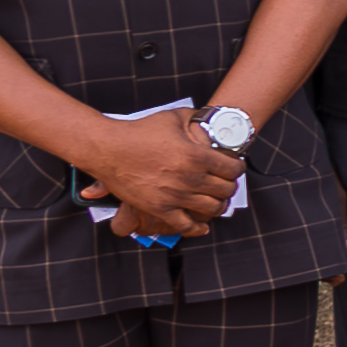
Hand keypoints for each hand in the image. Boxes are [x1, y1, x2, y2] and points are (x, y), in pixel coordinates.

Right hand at [84, 112, 241, 239]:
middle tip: (226, 184)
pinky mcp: (158, 208)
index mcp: (196, 155)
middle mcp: (189, 178)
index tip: (234, 169)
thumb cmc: (138, 132)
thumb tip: (210, 119)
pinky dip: (197, 228)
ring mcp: (174, 195)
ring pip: (211, 209)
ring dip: (218, 206)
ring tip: (216, 201)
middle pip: (226, 190)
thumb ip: (195, 118)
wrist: (108, 149)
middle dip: (230, 187)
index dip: (238, 169)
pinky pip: (185, 225)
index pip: (233, 169)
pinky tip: (202, 226)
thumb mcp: (172, 118)